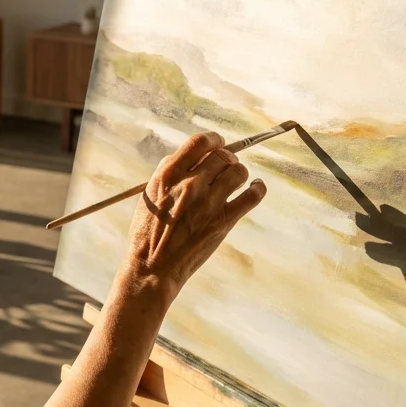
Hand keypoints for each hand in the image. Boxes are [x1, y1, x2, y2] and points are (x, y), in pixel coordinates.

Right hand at [115, 132, 265, 311]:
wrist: (153, 267)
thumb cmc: (147, 232)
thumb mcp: (149, 195)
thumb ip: (169, 173)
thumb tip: (192, 157)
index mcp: (168, 175)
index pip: (199, 142)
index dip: (213, 139)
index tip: (218, 143)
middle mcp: (190, 184)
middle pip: (221, 156)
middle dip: (226, 158)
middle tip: (226, 166)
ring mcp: (208, 202)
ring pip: (238, 171)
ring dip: (239, 172)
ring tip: (236, 180)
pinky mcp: (223, 221)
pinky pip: (252, 196)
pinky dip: (258, 188)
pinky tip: (255, 187)